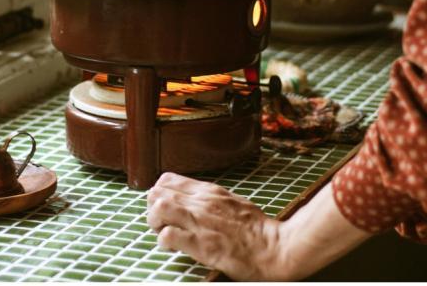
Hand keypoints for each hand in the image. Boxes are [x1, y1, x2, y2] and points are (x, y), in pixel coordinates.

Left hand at [147, 172, 288, 280]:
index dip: (160, 194)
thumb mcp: (233, 202)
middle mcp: (202, 202)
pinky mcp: (201, 244)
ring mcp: (200, 222)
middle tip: (162, 223)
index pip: (168, 179)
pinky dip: (164, 242)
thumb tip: (195, 200)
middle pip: (157, 192)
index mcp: (209, 191)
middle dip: (152, 209)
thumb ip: (211, 199)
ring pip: (158, 209)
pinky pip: (168, 236)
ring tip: (165, 233)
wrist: (274, 247)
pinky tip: (173, 247)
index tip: (166, 208)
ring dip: (155, 223)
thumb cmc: (257, 229)